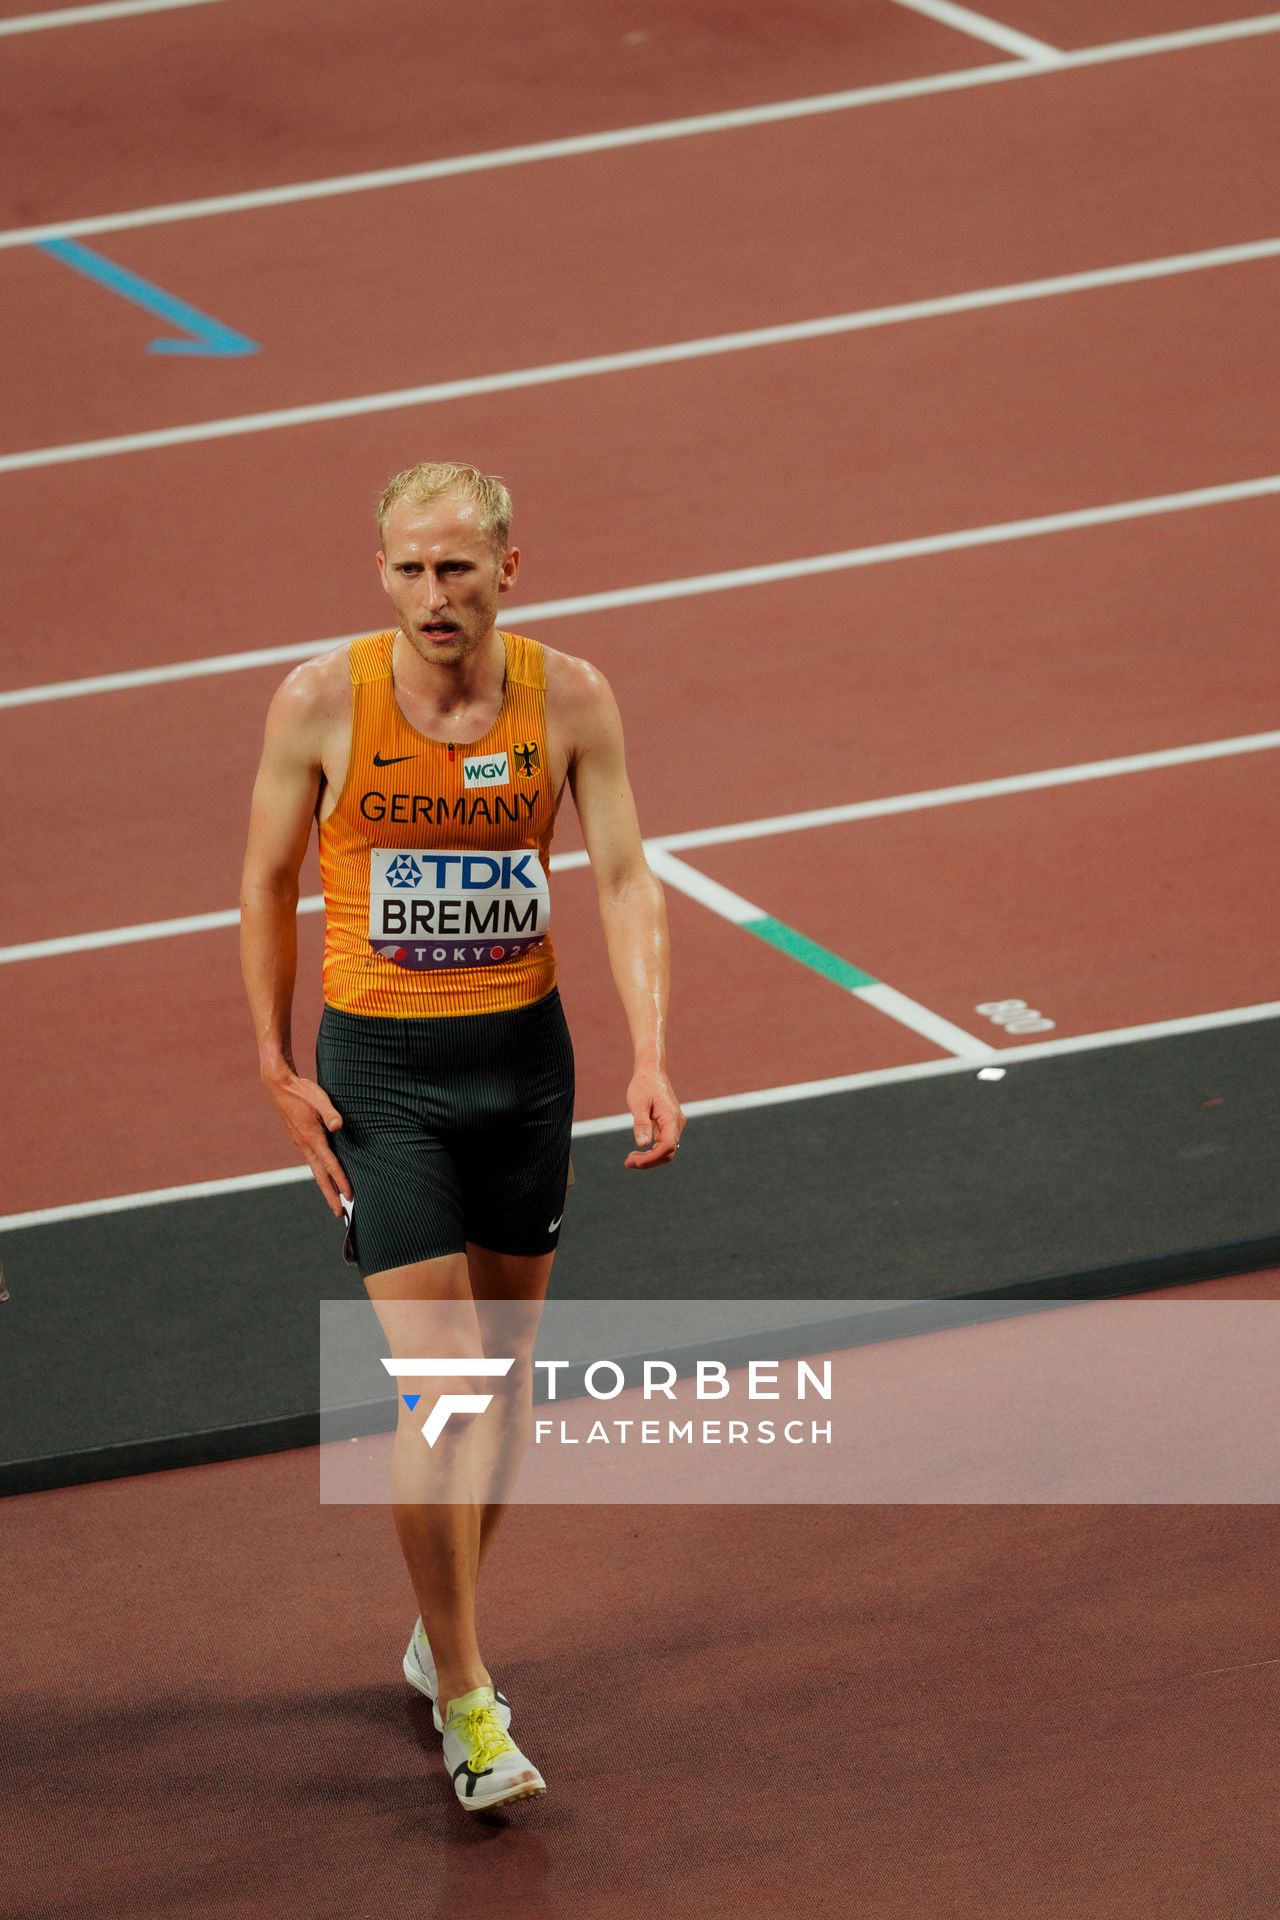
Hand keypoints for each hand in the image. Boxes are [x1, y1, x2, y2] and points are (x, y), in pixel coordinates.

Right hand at [261, 1065, 352, 1215]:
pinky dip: (322, 1174)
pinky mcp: (301, 1140)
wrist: (279, 1085)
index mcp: (312, 1138)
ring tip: (336, 1201)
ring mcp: (302, 1144)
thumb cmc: (302, 1091)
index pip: (330, 1165)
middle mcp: (306, 1145)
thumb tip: (338, 1126)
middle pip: (321, 1177)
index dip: (341, 1181)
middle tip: (341, 1214)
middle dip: (331, 1196)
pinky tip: (327, 1176)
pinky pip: (313, 1161)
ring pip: (316, 1171)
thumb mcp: (320, 1099)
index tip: (350, 1197)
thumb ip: (330, 1113)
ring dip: (327, 1187)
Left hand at [624, 1066, 684, 1168]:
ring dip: (650, 1158)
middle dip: (649, 1161)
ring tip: (630, 1159)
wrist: (652, 1071)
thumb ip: (641, 1124)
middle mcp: (677, 1123)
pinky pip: (664, 1143)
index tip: (635, 1161)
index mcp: (671, 1118)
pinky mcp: (670, 1125)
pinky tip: (638, 1152)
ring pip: (667, 1150)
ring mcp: (675, 1124)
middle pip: (668, 1152)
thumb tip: (642, 1144)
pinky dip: (652, 1151)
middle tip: (627, 1163)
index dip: (652, 1158)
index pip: (667, 1146)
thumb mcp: (638, 1103)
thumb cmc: (644, 1085)